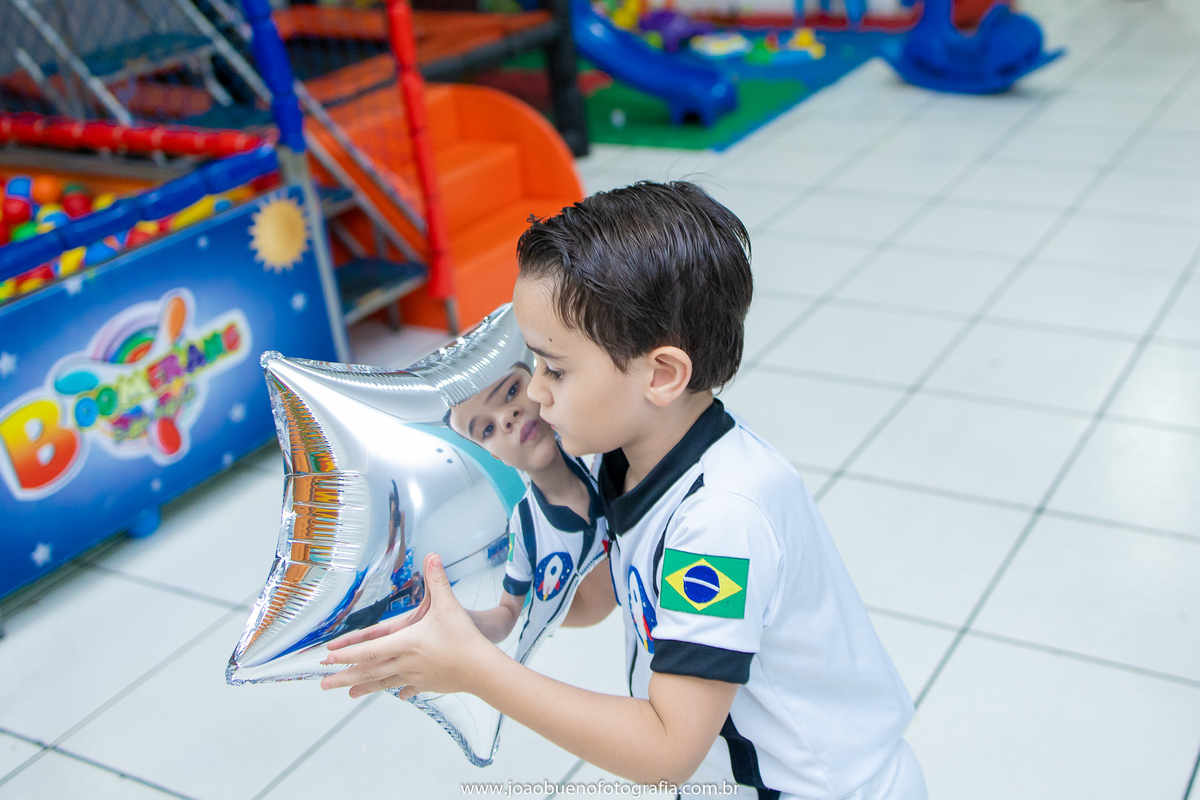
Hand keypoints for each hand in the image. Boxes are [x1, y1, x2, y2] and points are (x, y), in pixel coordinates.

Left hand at [320, 553, 493, 698]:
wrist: (482, 669)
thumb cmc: (464, 638)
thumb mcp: (449, 604)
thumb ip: (438, 580)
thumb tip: (433, 556)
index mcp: (405, 643)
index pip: (368, 649)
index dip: (346, 653)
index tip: (328, 658)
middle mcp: (405, 662)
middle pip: (369, 671)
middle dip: (344, 677)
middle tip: (324, 684)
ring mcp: (415, 676)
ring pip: (384, 683)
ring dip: (364, 688)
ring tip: (348, 695)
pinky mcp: (428, 684)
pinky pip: (408, 687)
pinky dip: (399, 689)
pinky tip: (398, 694)